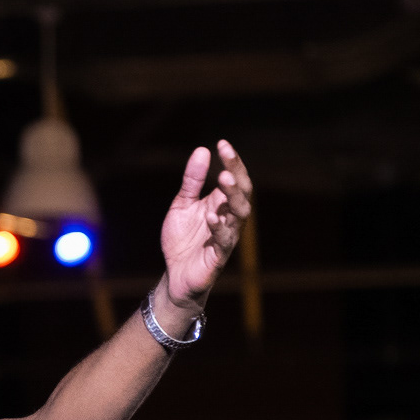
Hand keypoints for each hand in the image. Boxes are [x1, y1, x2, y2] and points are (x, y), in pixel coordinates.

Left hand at [158, 139, 252, 308]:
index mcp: (222, 203)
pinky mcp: (218, 256)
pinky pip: (224, 240)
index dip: (232, 161)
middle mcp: (230, 218)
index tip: (222, 143)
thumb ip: (191, 181)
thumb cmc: (183, 240)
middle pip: (242, 193)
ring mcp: (227, 236)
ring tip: (223, 180)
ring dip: (232, 196)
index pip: (235, 178)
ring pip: (239, 214)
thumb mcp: (182, 205)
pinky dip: (219, 227)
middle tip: (226, 159)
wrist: (176, 275)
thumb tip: (202, 150)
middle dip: (236, 175)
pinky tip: (211, 215)